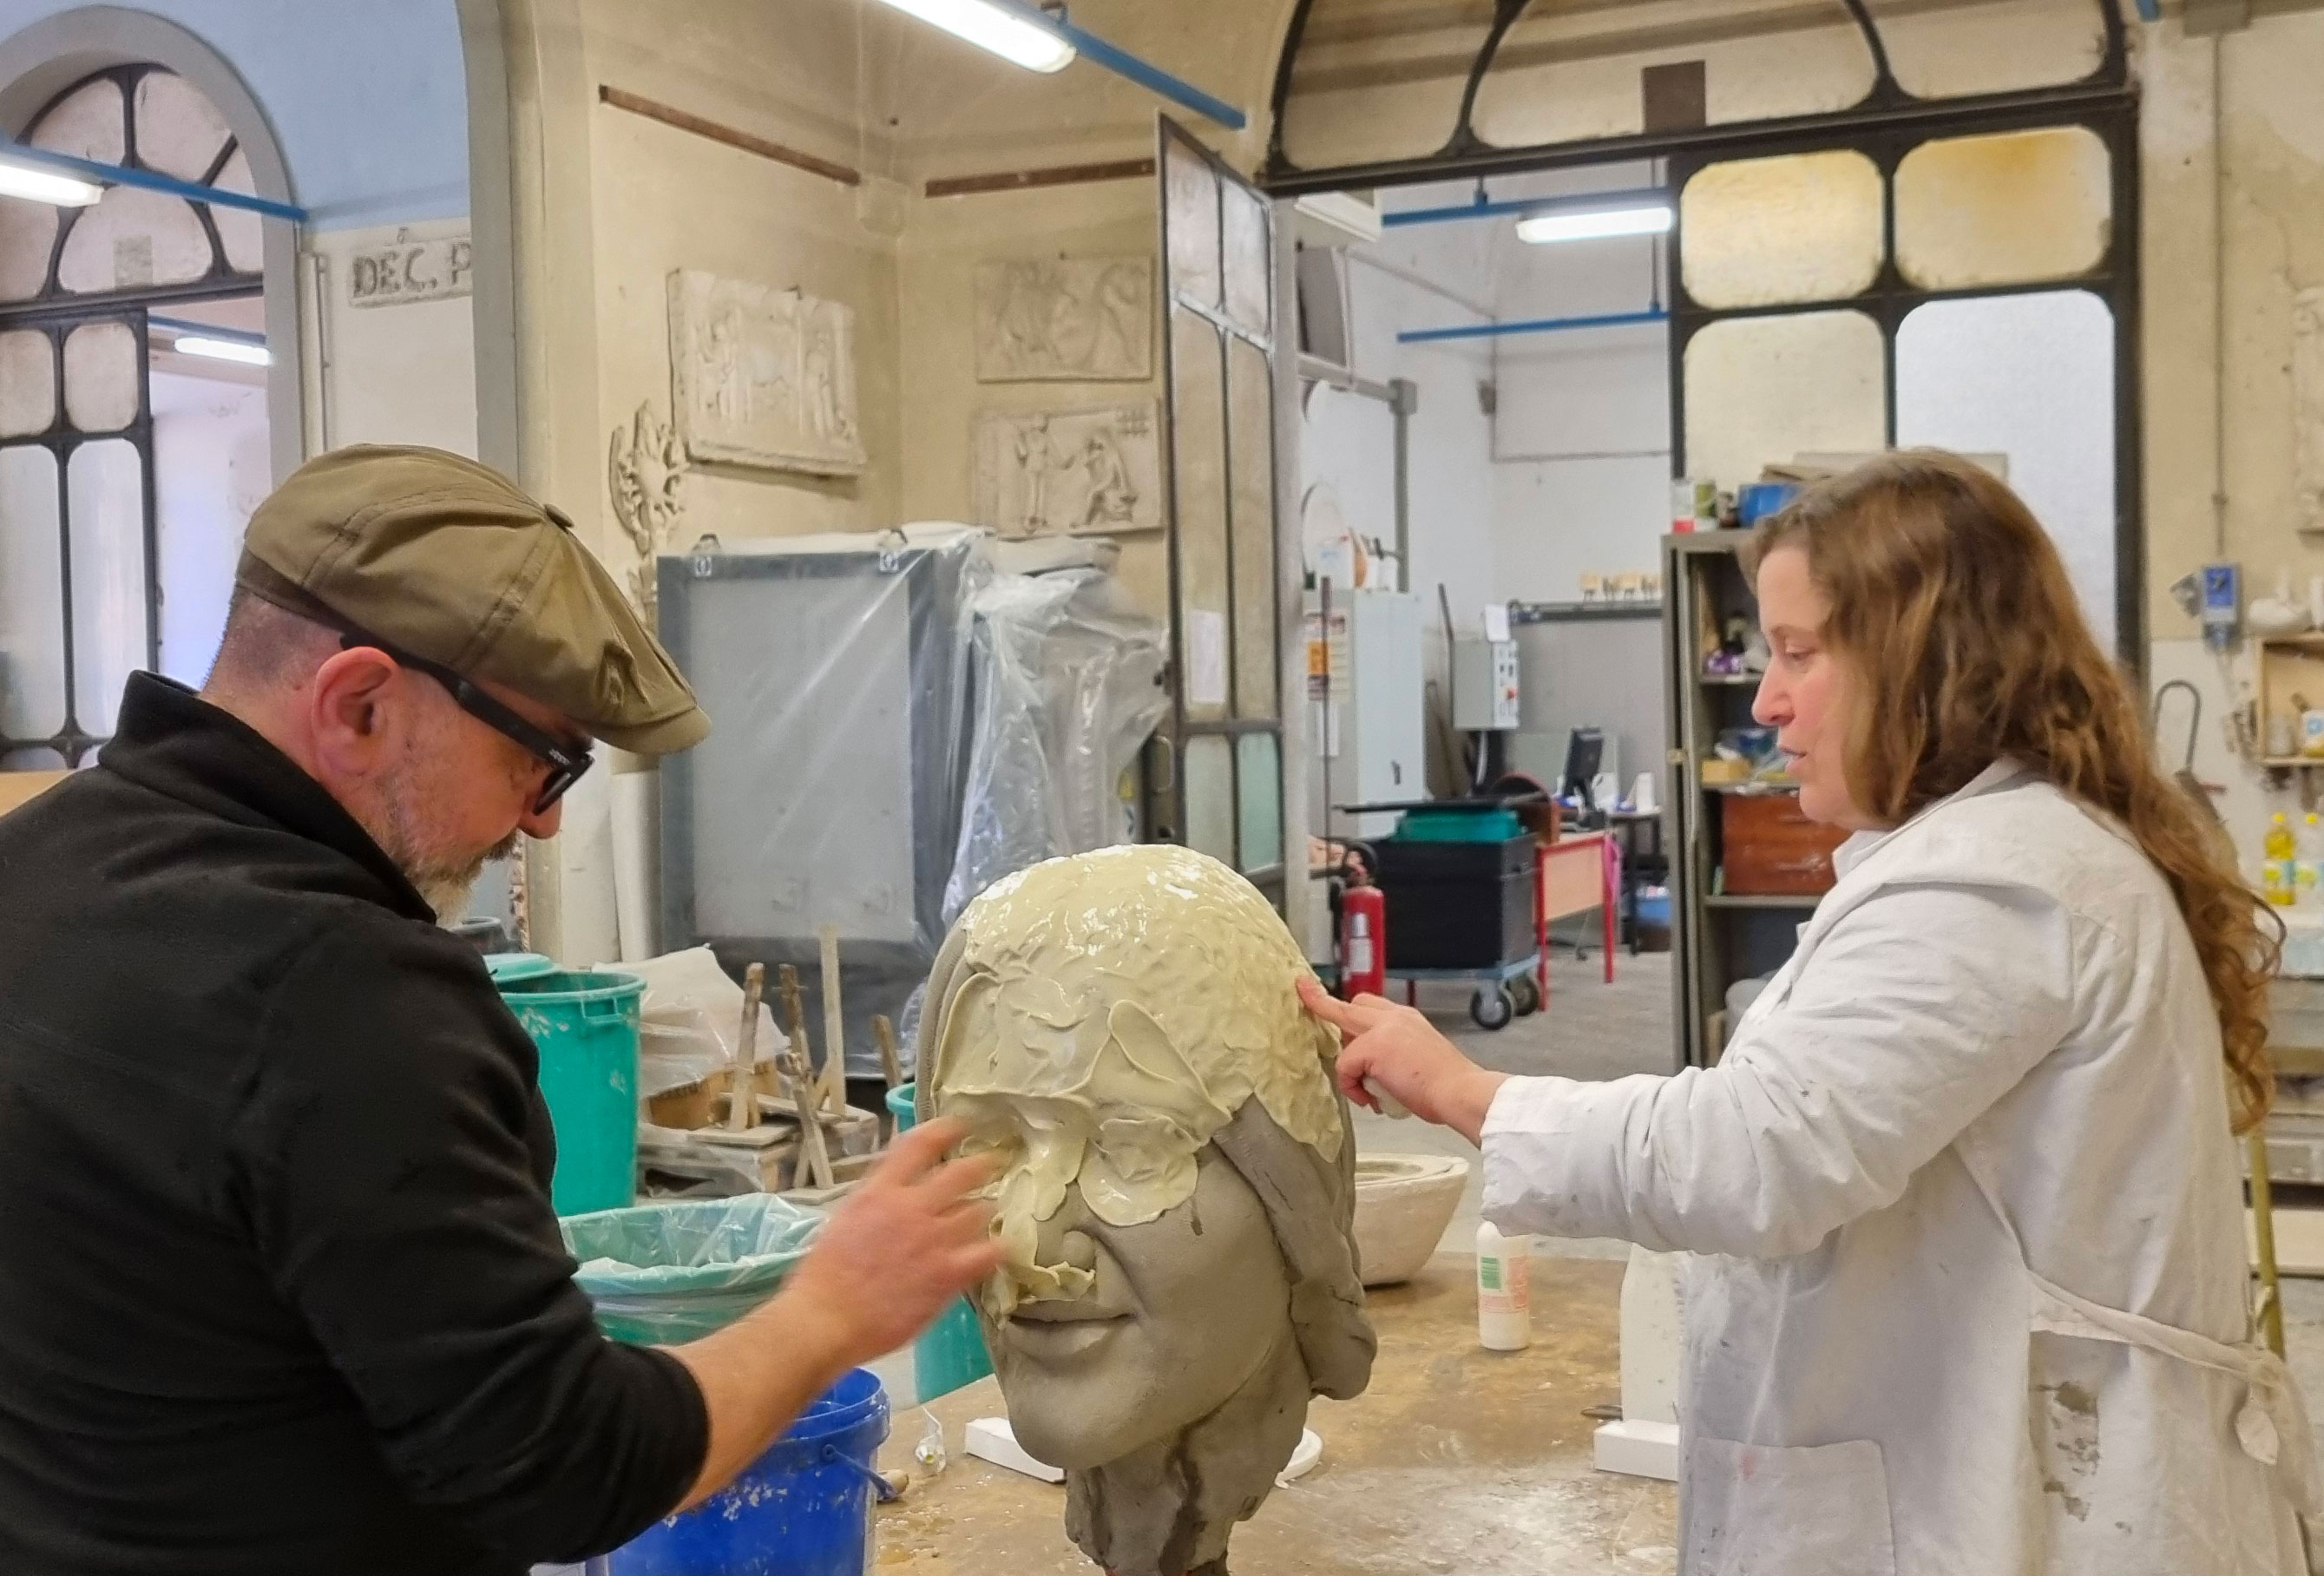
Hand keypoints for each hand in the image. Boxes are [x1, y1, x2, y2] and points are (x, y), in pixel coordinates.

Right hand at [777, 1118, 1003, 1369]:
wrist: (825, 1320)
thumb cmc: (823, 1276)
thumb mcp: (845, 1219)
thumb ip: (877, 1201)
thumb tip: (897, 1191)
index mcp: (880, 1191)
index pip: (920, 1144)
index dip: (946, 1129)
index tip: (960, 1125)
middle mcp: (912, 1207)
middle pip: (963, 1172)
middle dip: (982, 1166)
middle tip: (992, 1165)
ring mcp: (934, 1240)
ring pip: (980, 1210)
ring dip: (984, 1211)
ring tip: (986, 1216)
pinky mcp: (948, 1274)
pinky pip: (989, 1252)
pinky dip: (996, 1248)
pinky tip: (997, 1250)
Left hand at [1299, 977, 1507, 1144]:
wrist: (1459, 1090)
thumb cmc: (1444, 1085)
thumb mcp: (1418, 1056)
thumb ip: (1393, 1052)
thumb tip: (1368, 1068)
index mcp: (1407, 1019)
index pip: (1370, 1003)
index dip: (1346, 1002)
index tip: (1317, 986)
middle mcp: (1394, 1017)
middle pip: (1351, 1006)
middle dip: (1325, 1004)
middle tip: (1305, 991)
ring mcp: (1382, 1029)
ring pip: (1344, 1037)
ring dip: (1349, 1067)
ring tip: (1366, 1092)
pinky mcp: (1372, 1046)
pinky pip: (1345, 1067)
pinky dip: (1353, 1087)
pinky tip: (1370, 1100)